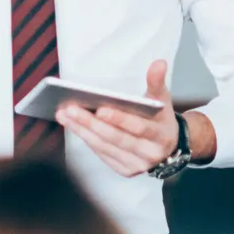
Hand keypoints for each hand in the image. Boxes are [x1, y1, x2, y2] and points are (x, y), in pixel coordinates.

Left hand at [58, 60, 182, 177]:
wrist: (169, 147)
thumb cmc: (160, 119)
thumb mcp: (162, 100)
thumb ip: (157, 82)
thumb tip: (159, 63)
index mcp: (161, 135)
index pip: (138, 127)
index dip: (119, 119)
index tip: (100, 108)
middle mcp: (150, 153)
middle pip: (116, 138)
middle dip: (91, 124)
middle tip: (70, 108)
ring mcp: (136, 165)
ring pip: (105, 147)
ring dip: (82, 130)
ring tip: (64, 114)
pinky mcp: (125, 170)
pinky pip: (102, 154)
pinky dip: (86, 138)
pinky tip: (72, 125)